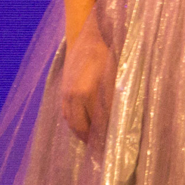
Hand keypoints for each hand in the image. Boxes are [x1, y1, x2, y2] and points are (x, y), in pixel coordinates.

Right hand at [61, 21, 113, 143]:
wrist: (87, 33)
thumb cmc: (108, 50)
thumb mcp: (118, 72)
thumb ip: (117, 96)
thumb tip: (121, 118)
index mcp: (90, 91)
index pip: (100, 122)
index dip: (107, 136)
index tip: (114, 146)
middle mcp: (76, 95)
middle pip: (84, 127)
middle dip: (94, 141)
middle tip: (103, 151)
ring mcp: (67, 94)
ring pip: (73, 123)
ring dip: (83, 135)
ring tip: (94, 144)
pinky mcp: (63, 91)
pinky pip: (67, 115)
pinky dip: (75, 124)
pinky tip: (84, 129)